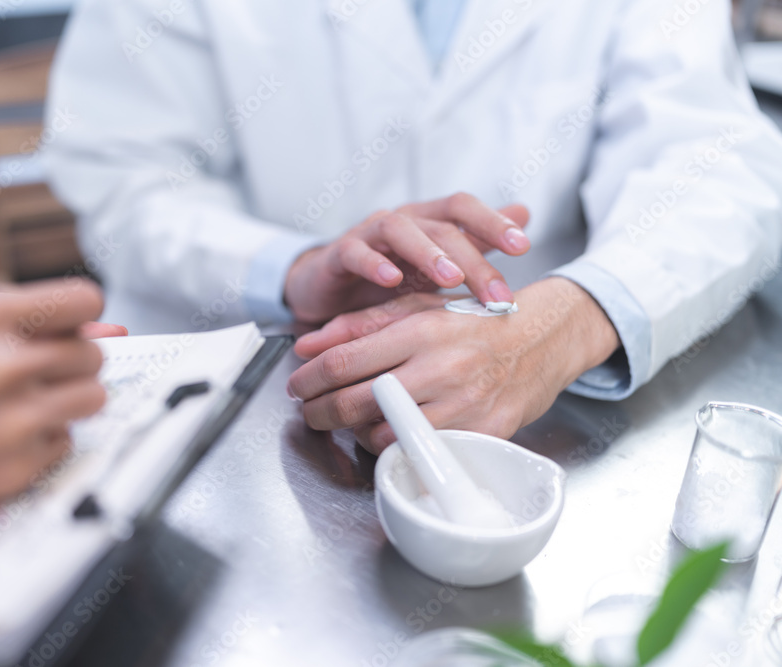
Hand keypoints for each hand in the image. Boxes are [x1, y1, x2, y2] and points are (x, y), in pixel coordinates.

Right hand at [0, 279, 120, 567]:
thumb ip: (24, 327)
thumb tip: (107, 327)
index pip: (84, 300)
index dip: (80, 317)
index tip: (70, 329)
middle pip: (92, 354)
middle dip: (68, 367)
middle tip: (30, 379)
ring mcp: (11, 418)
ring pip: (93, 398)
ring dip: (66, 405)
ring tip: (21, 410)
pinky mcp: (16, 467)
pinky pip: (65, 444)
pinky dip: (42, 446)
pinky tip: (0, 445)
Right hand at [283, 193, 531, 323]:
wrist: (330, 291)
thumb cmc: (388, 276)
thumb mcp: (437, 263)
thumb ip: (476, 240)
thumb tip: (525, 212)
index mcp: (427, 221)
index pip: (463, 209)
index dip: (493, 222)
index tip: (523, 247)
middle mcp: (401, 220)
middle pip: (440, 227)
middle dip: (472, 260)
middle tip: (496, 294)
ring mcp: (367, 235)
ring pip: (399, 230)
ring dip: (427, 253)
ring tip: (450, 278)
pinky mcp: (337, 255)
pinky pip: (355, 252)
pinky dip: (373, 263)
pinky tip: (391, 279)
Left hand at [287, 279, 619, 453]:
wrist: (542, 339)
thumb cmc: (473, 322)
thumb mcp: (417, 308)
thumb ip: (358, 325)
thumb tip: (307, 346)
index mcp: (422, 331)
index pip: (345, 362)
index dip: (309, 379)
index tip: (296, 385)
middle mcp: (442, 368)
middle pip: (356, 403)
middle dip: (319, 412)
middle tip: (308, 411)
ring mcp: (464, 406)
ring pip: (384, 435)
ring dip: (354, 433)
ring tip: (348, 421)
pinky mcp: (482, 434)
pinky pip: (421, 453)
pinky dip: (394, 447)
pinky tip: (387, 432)